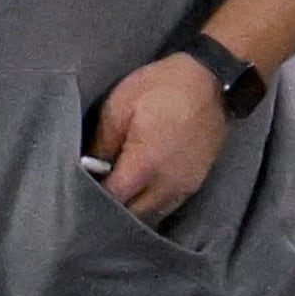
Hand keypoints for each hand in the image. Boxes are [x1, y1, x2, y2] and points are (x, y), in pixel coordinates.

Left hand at [94, 52, 227, 222]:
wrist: (211, 81)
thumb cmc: (162, 87)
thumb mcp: (120, 105)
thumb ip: (101, 143)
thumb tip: (88, 168)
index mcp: (144, 165)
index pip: (113, 198)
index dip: (94, 197)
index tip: (83, 187)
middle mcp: (166, 184)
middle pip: (133, 215)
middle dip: (114, 207)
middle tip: (98, 191)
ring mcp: (184, 186)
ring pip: (152, 215)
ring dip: (134, 209)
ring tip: (121, 192)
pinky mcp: (195, 183)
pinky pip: (168, 206)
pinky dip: (152, 203)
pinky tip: (143, 189)